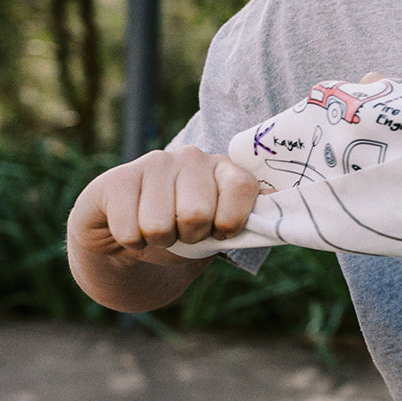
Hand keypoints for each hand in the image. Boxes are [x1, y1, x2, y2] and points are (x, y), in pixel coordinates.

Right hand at [68, 146, 259, 260]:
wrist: (127, 235)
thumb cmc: (183, 231)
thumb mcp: (219, 228)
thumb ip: (249, 219)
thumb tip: (284, 209)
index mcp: (224, 168)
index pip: (243, 188)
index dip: (231, 222)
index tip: (220, 231)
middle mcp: (191, 157)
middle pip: (197, 213)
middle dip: (189, 237)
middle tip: (182, 232)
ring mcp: (153, 163)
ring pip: (160, 226)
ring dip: (159, 241)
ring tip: (157, 230)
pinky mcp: (116, 180)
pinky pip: (130, 231)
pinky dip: (132, 243)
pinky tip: (132, 229)